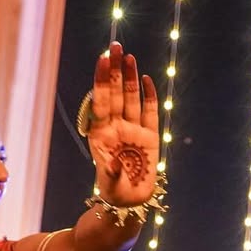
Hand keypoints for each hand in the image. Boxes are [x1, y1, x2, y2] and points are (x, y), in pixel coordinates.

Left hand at [87, 42, 159, 205]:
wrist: (130, 203)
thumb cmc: (114, 192)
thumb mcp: (109, 182)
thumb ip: (111, 171)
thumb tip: (112, 161)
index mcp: (101, 134)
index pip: (101, 101)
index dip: (102, 80)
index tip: (102, 59)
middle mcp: (116, 127)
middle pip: (115, 93)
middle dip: (115, 70)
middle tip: (115, 46)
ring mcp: (133, 130)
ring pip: (131, 98)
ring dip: (129, 77)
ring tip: (128, 56)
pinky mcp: (150, 137)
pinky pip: (149, 112)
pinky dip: (148, 96)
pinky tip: (145, 79)